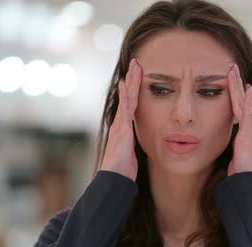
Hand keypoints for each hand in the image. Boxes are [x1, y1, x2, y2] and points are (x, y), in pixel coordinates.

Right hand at [100, 58, 141, 180]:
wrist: (114, 178)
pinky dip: (124, 94)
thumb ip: (132, 149)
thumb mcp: (131, 156)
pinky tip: (125, 82)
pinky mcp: (121, 128)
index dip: (134, 91)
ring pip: (127, 98)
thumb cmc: (122, 171)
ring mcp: (119, 125)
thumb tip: (134, 150)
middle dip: (132, 80)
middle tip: (136, 63)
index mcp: (124, 129)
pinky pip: (124, 107)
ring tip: (134, 66)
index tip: (137, 77)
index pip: (132, 105)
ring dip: (130, 81)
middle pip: (128, 97)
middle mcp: (120, 124)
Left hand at [227, 64, 251, 175]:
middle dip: (236, 86)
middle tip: (232, 69)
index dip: (235, 97)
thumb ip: (230, 154)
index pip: (238, 111)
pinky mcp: (248, 132)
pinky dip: (245, 98)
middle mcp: (249, 130)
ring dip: (237, 86)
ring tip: (233, 71)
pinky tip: (245, 87)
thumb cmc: (239, 176)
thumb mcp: (232, 161)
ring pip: (242, 103)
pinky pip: (245, 112)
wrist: (247, 181)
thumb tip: (226, 155)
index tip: (233, 84)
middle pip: (241, 102)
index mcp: (244, 135)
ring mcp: (249, 130)